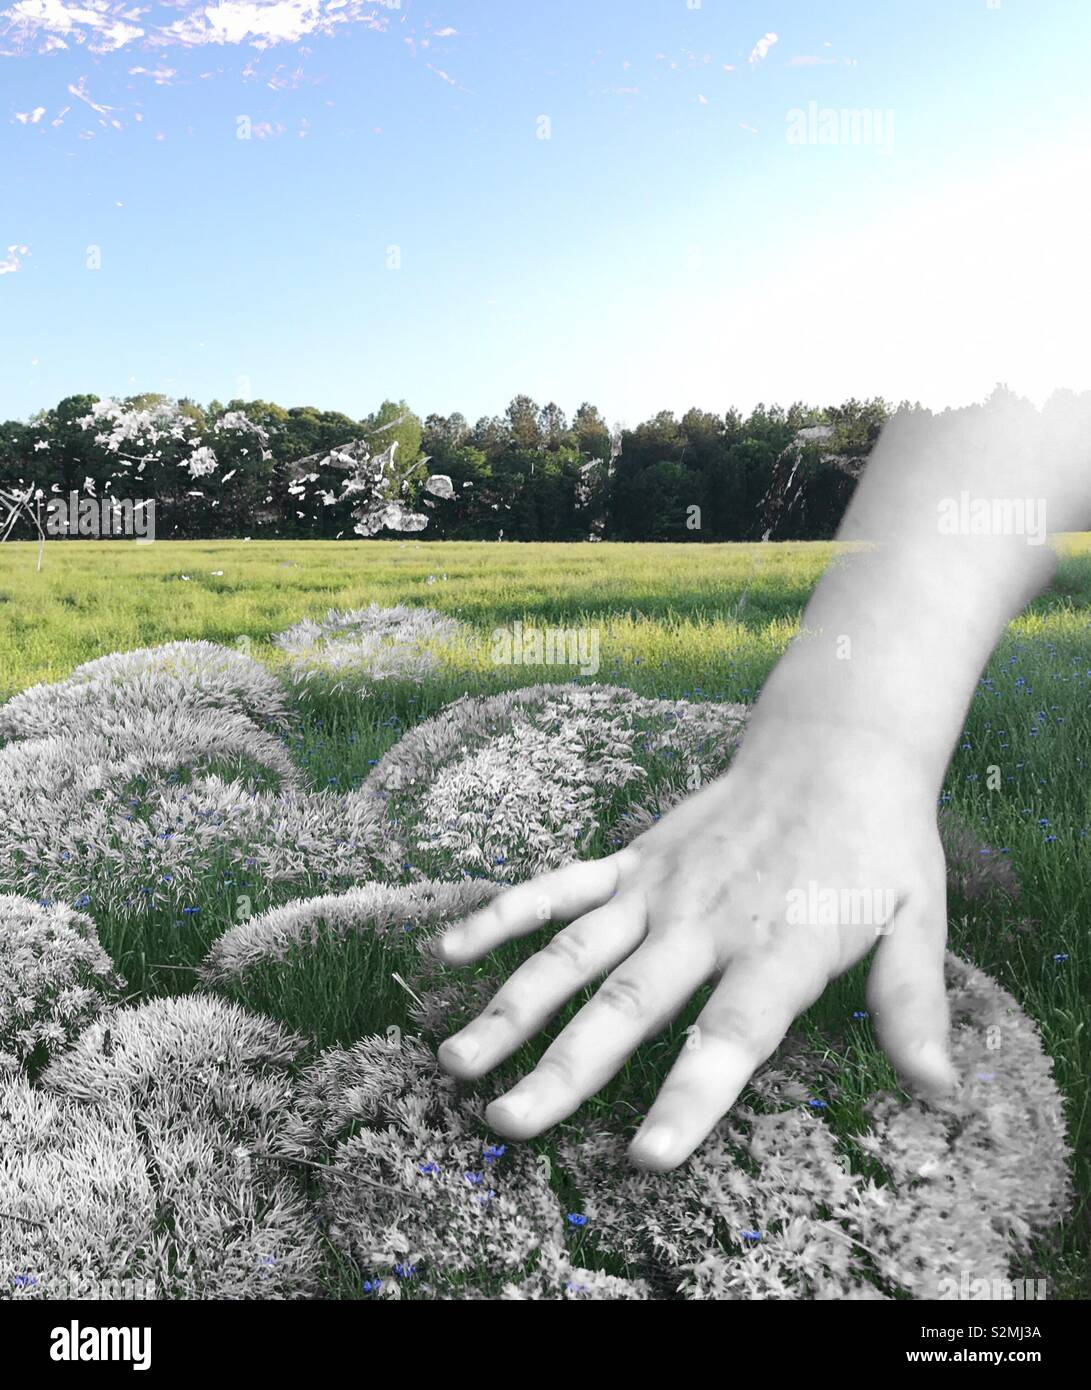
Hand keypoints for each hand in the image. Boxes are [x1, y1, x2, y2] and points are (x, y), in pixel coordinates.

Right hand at [435, 723, 957, 1170]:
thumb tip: (941, 1090)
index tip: (646, 1154)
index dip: (688, 1095)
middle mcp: (706, 923)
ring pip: (573, 954)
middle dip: (564, 1070)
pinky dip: (502, 917)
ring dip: (512, 1008)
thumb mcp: (919, 919)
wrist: (832, 748)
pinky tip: (449, 950)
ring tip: (457, 1060)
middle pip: (627, 1005)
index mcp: (778, 948)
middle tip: (507, 1124)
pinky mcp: (632, 862)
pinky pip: (557, 889)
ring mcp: (658, 889)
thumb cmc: (877, 843)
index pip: (729, 1036)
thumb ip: (914, 1004)